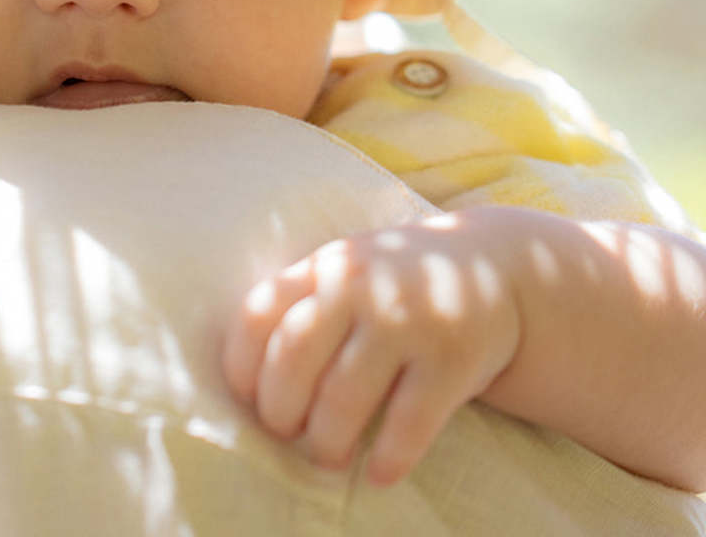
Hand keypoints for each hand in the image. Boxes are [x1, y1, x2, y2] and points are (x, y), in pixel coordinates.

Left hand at [222, 213, 522, 485]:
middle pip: (293, 356)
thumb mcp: (345, 272)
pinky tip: (380, 473)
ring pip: (344, 397)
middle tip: (287, 432)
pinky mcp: (453, 357)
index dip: (243, 365)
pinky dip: (389, 457)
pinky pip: (409, 422)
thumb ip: (300, 305)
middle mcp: (360, 284)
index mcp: (324, 266)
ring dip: (327, 441)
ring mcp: (408, 318)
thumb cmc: (394, 283)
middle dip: (280, 409)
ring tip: (328, 455)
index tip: (249, 398)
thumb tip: (244, 385)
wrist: (495, 269)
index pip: (259, 314)